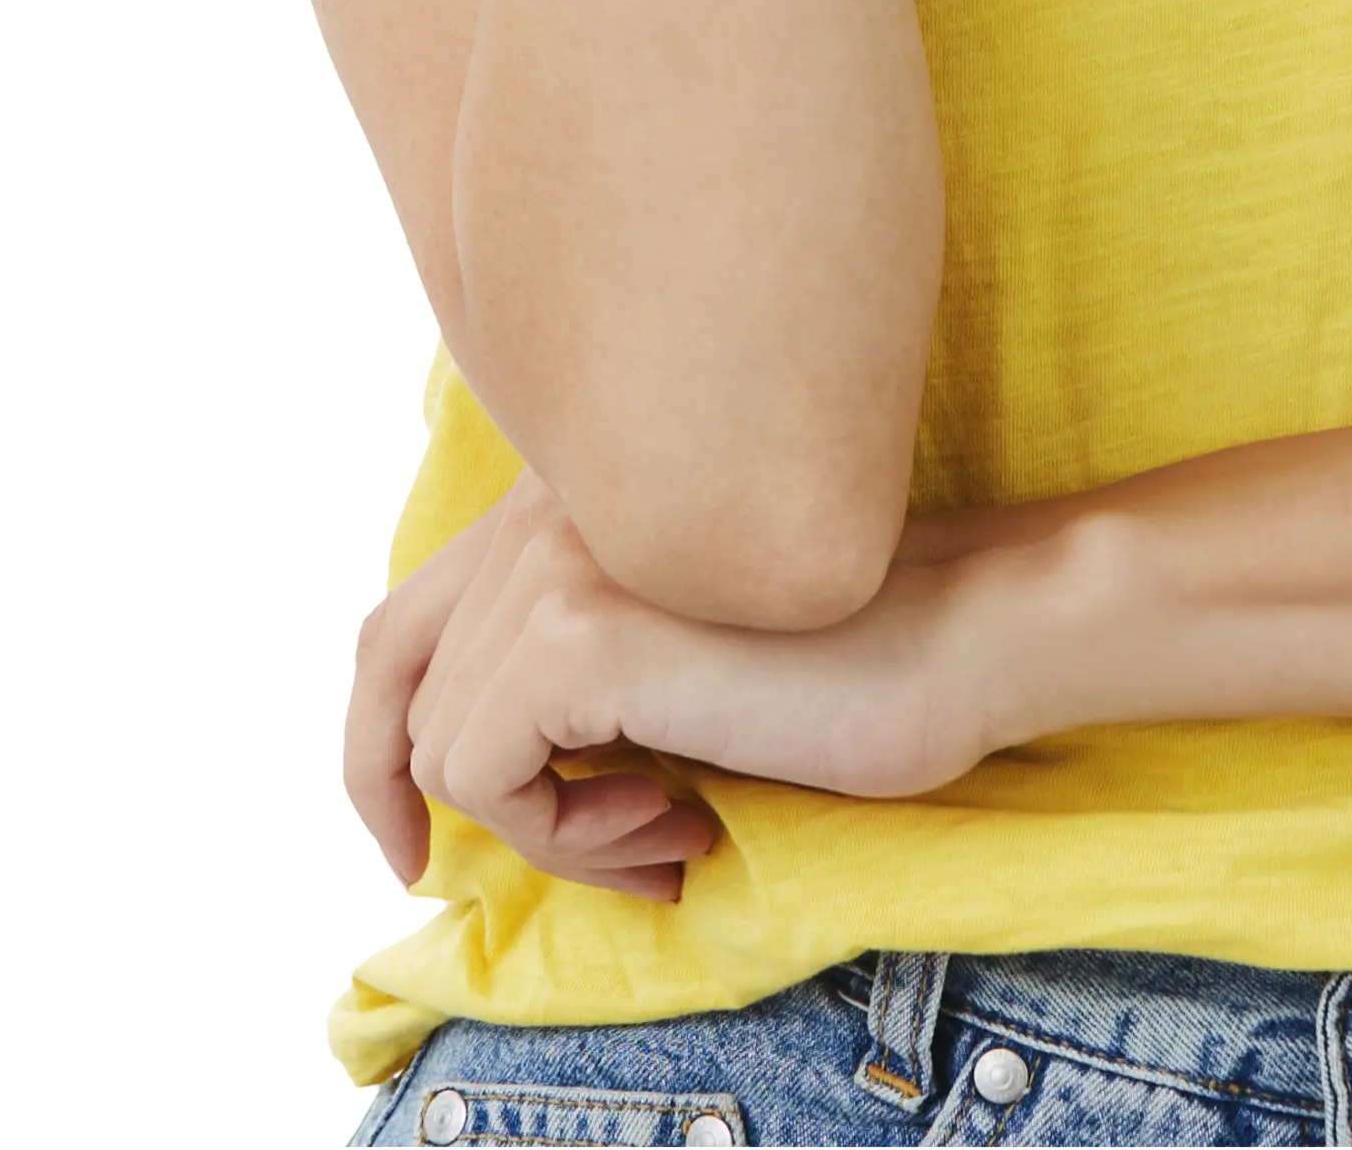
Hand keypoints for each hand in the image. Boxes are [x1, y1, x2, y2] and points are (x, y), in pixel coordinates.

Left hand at [342, 471, 1015, 904]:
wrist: (965, 632)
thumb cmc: (851, 655)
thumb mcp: (680, 655)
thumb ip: (574, 664)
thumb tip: (453, 778)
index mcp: (573, 490)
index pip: (408, 613)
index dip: (386, 736)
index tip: (424, 838)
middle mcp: (547, 500)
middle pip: (390, 670)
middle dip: (422, 794)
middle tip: (509, 860)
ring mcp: (556, 557)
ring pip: (442, 744)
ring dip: (547, 827)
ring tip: (664, 826)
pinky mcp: (577, 632)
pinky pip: (482, 775)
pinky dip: (560, 835)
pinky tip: (670, 817)